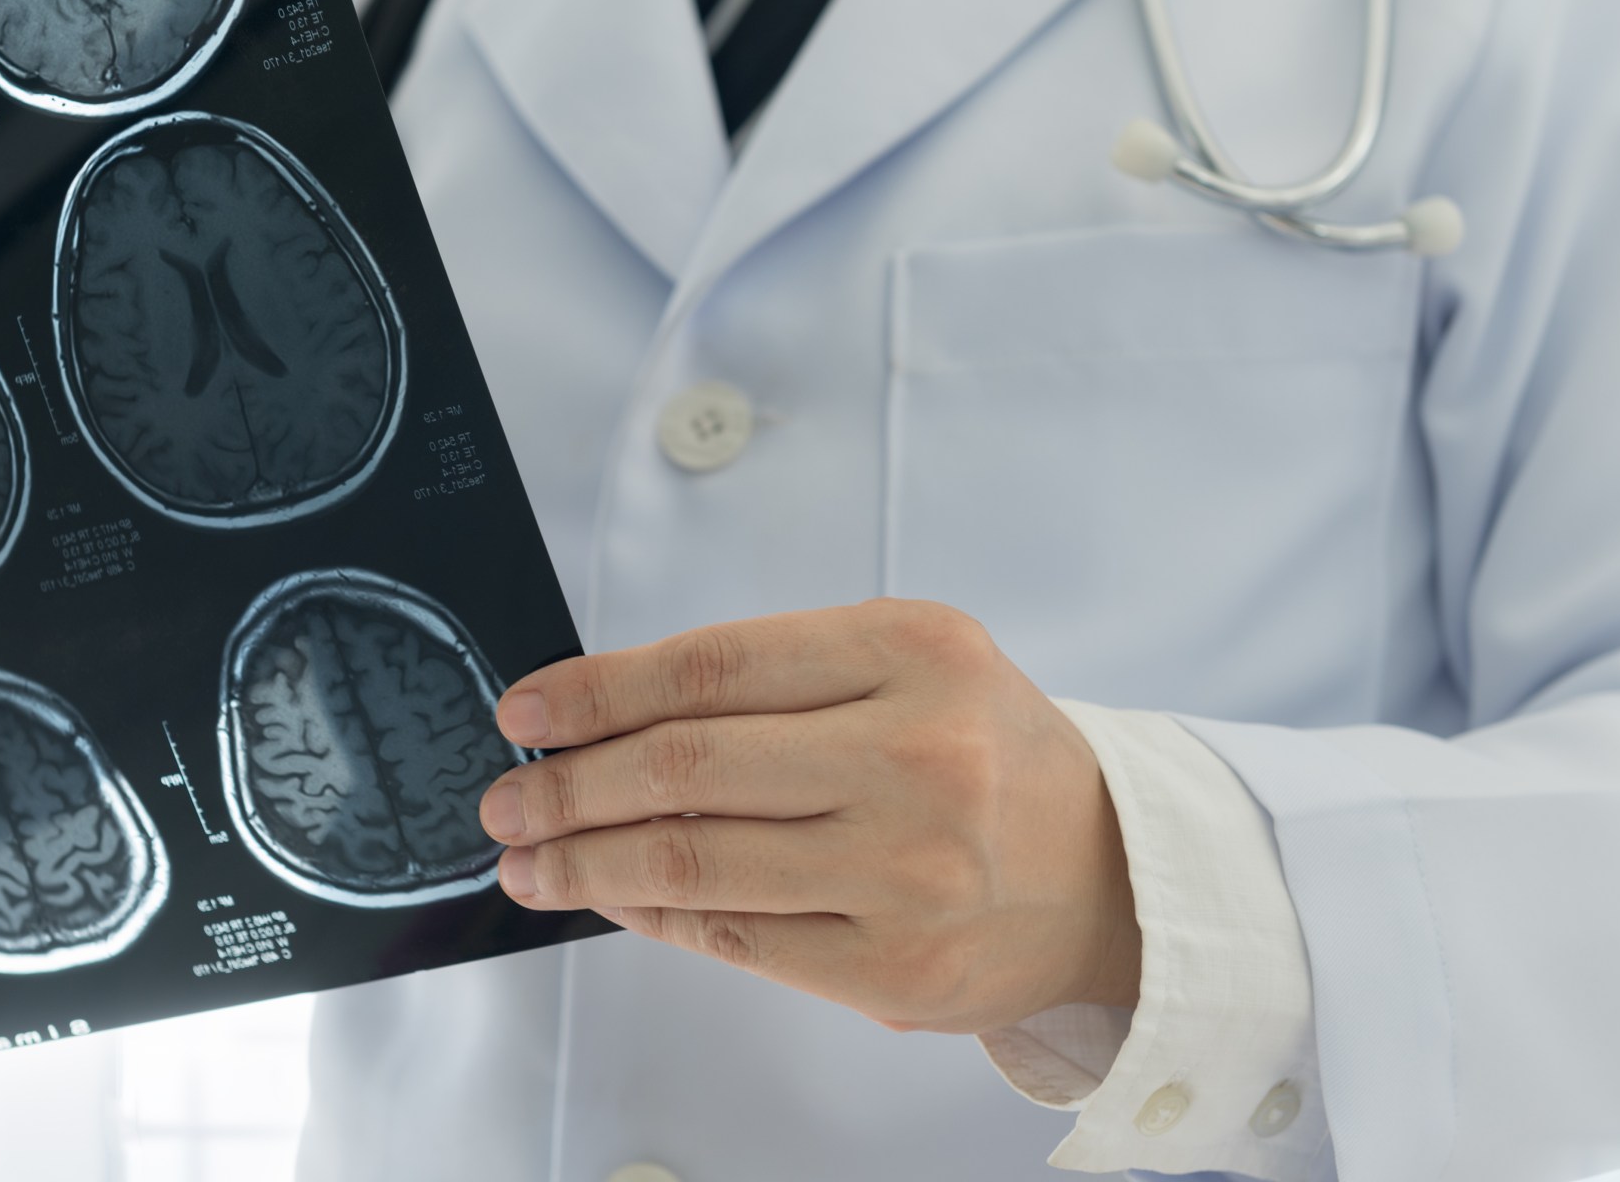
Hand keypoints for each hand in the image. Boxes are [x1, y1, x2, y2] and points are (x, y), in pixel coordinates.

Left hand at [479, 599, 1140, 1034]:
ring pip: (693, 862)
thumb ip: (773, 681)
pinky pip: (730, 937)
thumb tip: (602, 722)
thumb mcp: (908, 666)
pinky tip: (609, 898)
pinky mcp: (892, 966)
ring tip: (528, 860)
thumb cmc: (986, 756)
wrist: (1114, 874)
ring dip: (584, 863)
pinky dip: (650, 915)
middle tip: (505, 799)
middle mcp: (918, 756)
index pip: (711, 667)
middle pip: (687, 769)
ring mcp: (907, 870)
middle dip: (567, 788)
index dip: (596, 691)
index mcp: (915, 652)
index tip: (525, 712)